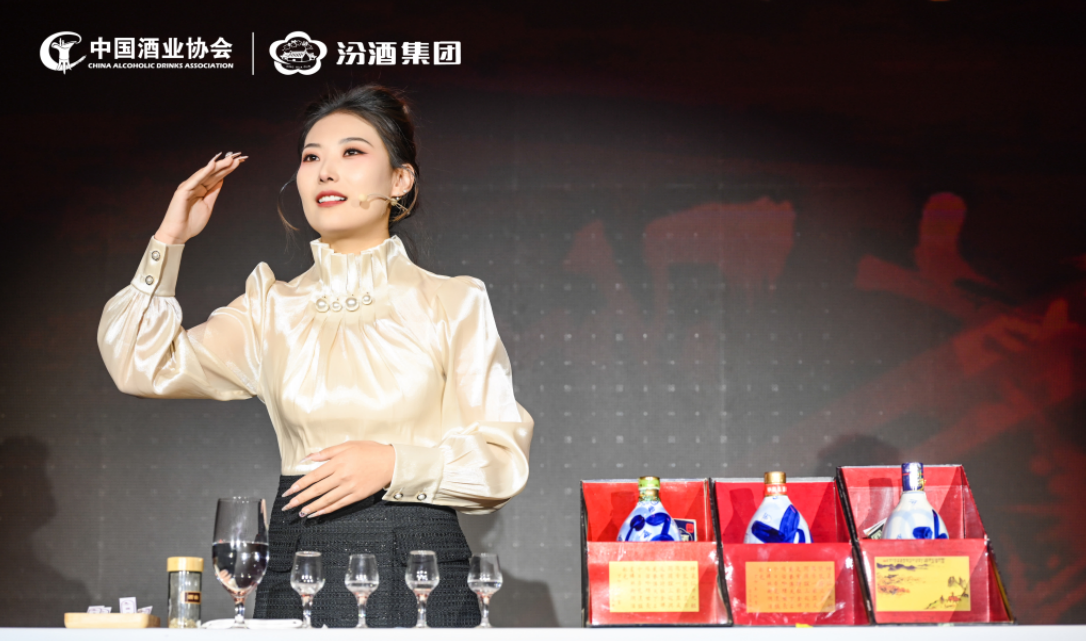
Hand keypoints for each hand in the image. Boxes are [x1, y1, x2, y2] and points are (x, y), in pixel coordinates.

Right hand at [154, 151, 247, 244]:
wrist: (178, 234)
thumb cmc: (191, 222)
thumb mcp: (208, 205)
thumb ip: (213, 192)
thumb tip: (221, 180)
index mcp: (200, 189)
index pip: (216, 177)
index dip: (227, 170)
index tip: (238, 163)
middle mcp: (194, 185)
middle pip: (212, 173)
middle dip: (225, 165)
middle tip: (238, 157)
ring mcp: (188, 187)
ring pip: (206, 174)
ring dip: (218, 166)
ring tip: (230, 159)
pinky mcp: (183, 191)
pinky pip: (195, 179)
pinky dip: (204, 172)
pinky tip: (213, 164)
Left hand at [281, 441, 395, 517]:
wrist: (392, 462)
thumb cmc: (370, 451)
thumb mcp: (347, 445)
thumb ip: (326, 452)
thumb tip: (307, 458)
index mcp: (338, 462)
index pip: (313, 476)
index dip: (299, 485)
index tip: (289, 492)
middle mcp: (342, 476)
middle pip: (316, 490)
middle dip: (300, 499)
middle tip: (288, 506)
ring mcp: (350, 487)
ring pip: (326, 500)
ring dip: (311, 507)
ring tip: (300, 513)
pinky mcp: (357, 495)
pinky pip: (339, 505)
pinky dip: (327, 510)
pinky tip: (318, 513)